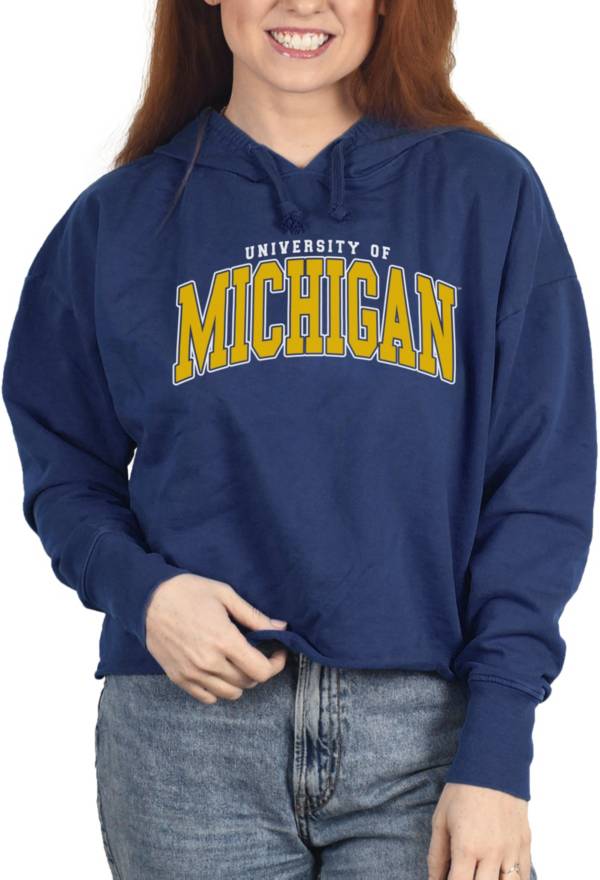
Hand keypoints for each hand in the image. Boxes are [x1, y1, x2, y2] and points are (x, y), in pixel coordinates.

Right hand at [145, 573, 288, 703]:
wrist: (147, 599)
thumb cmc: (188, 591)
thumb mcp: (225, 595)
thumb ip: (254, 616)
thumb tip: (281, 628)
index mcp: (224, 641)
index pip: (262, 670)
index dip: (276, 663)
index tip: (277, 651)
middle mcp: (209, 663)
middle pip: (248, 682)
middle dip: (259, 669)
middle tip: (258, 652)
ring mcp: (192, 674)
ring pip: (230, 693)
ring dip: (240, 681)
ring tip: (238, 662)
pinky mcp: (178, 678)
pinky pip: (207, 698)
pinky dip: (219, 689)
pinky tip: (219, 671)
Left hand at [428, 782, 532, 878]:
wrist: (493, 764)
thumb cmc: (463, 790)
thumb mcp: (441, 820)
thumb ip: (437, 855)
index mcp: (467, 848)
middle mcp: (492, 854)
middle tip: (464, 873)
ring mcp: (512, 850)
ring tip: (482, 874)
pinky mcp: (525, 844)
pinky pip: (524, 876)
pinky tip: (501, 876)